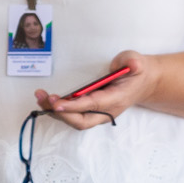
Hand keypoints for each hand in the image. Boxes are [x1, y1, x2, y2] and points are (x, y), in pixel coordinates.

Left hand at [37, 50, 158, 129]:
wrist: (142, 83)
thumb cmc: (136, 71)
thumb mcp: (137, 61)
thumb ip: (132, 61)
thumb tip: (132, 63)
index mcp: (117, 99)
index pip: (93, 105)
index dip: (74, 106)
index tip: (57, 103)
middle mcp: (107, 111)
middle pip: (81, 121)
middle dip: (61, 113)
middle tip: (45, 98)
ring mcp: (99, 114)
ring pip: (75, 120)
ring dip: (56, 112)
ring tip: (41, 97)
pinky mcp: (92, 112)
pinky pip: (74, 116)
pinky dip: (59, 110)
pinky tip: (47, 100)